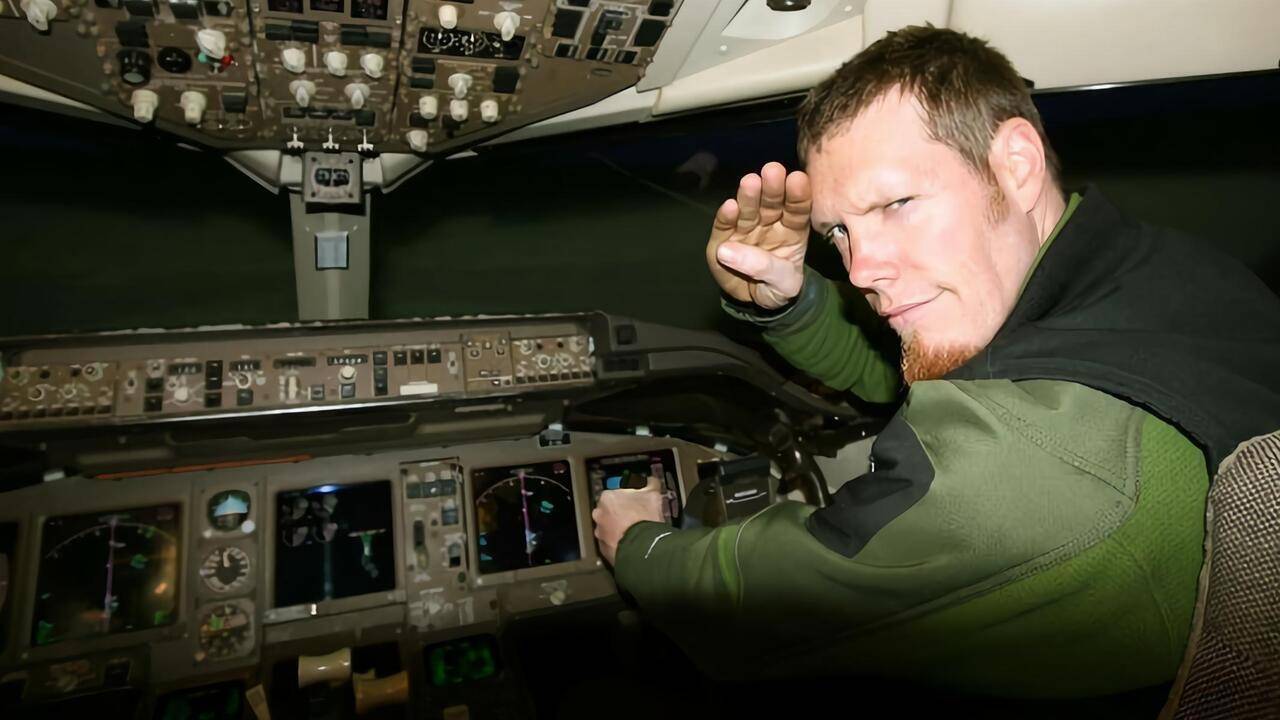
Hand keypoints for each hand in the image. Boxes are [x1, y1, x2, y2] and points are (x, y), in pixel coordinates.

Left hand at [592, 477, 665, 565]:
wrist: (643, 547)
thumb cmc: (645, 519)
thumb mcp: (653, 494)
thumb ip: (649, 484)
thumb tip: (650, 481)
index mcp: (608, 497)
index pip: (615, 494)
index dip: (627, 498)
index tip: (635, 502)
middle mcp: (599, 514)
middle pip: (609, 511)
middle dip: (620, 513)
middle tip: (635, 517)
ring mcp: (599, 532)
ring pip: (608, 527)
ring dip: (617, 528)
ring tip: (634, 531)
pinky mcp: (602, 549)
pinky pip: (610, 543)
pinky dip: (618, 542)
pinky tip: (630, 542)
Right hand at [705, 161, 811, 309]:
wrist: (755, 301)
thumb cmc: (777, 286)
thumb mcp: (783, 284)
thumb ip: (766, 268)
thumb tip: (729, 251)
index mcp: (792, 230)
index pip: (797, 210)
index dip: (798, 195)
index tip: (797, 179)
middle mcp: (769, 223)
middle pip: (772, 203)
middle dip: (772, 187)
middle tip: (773, 170)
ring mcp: (746, 228)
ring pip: (748, 210)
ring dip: (749, 196)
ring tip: (750, 182)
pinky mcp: (724, 237)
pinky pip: (725, 225)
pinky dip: (725, 216)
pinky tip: (729, 206)